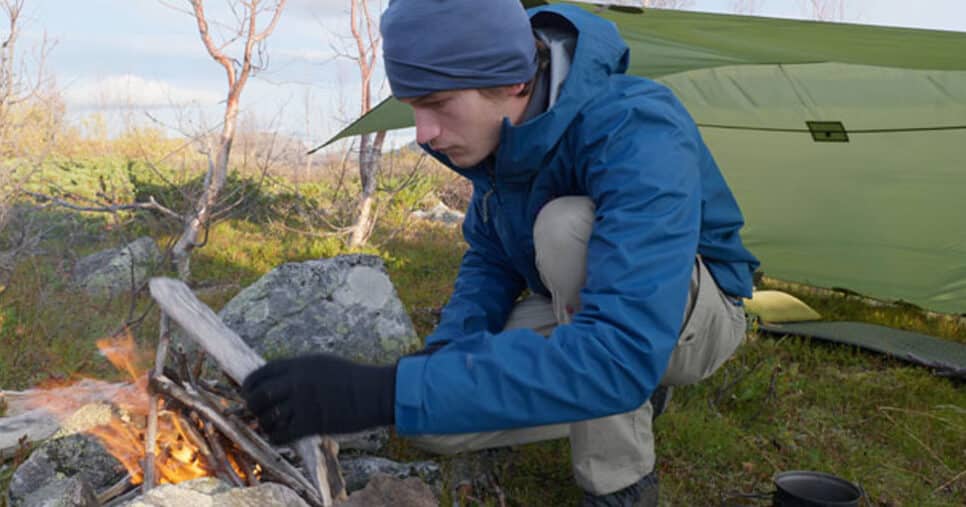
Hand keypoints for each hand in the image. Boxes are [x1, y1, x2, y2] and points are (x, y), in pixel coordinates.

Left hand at [241, 353, 395, 443]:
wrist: (375, 393)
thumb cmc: (351, 378)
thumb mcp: (322, 364)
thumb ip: (297, 371)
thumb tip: (274, 381)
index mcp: (299, 365)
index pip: (260, 374)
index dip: (249, 385)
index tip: (248, 393)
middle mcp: (297, 382)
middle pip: (258, 396)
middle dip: (252, 406)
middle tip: (257, 412)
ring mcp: (303, 403)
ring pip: (267, 418)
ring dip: (265, 424)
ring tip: (271, 425)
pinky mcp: (312, 424)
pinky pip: (281, 434)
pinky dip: (276, 437)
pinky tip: (282, 435)